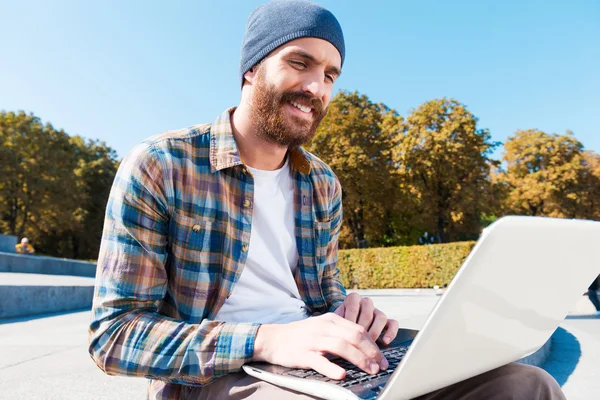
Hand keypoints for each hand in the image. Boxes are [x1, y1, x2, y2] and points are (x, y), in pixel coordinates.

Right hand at [253, 313, 387, 379]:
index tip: (382, 357)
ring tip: (370, 369)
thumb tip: (363, 344)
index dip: (373, 344)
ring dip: (359, 359)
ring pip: (341, 346)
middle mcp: (324, 327)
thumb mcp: (322, 327)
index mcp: (331, 320)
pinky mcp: (303, 354)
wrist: (273, 338)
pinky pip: (320, 361)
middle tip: (381, 365)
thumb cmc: (300, 335)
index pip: (358, 329)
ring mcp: (313, 340)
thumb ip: (340, 332)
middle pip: (354, 336)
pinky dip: (332, 368)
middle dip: (371, 352)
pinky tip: (342, 375)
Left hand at [334, 293, 398, 344]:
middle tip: (356, 341)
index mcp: (352, 299)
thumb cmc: (336, 326)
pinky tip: (385, 341)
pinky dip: (391, 332)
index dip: (350, 318)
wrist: (341, 329)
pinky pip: (393, 323)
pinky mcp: (386, 322)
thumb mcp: (334, 322)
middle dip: (362, 329)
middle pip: (368, 313)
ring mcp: (377, 312)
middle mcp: (366, 303)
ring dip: (374, 332)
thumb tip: (339, 337)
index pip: (353, 304)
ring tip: (368, 343)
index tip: (346, 331)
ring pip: (381, 317)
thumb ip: (337, 324)